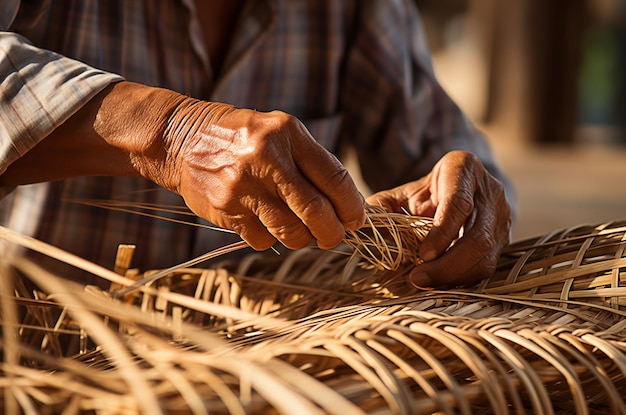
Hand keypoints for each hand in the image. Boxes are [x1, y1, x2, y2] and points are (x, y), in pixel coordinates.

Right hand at [0, 81, 364, 250]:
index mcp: (287, 135)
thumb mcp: (279, 131)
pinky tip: (267, 224)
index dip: (352, 206)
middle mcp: (266, 160)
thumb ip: (311, 161)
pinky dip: (272, 239)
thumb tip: (344, 205)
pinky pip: (263, 240)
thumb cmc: (241, 136)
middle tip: (336, 237)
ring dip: (304, 240)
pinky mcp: (227, 211)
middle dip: (334, 233)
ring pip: (291, 233)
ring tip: (304, 232)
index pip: (334, 179)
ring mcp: (244, 188)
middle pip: (317, 213)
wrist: (182, 140)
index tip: (356, 220)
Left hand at [366, 150, 510, 286]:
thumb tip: (364, 228)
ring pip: (486, 255)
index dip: (442, 233)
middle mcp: (490, 190)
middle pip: (477, 236)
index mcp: (464, 168)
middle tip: (418, 278)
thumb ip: (381, 209)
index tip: (421, 255)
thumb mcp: (400, 195)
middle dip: (447, 264)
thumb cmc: (422, 194)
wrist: (452, 191)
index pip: (459, 204)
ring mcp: (502, 215)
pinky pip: (487, 266)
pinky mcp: (504, 238)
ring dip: (454, 275)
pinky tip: (440, 283)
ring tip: (425, 282)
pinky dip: (462, 279)